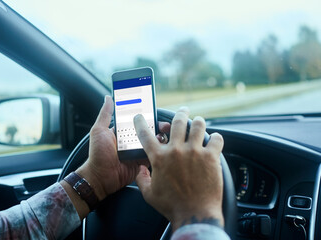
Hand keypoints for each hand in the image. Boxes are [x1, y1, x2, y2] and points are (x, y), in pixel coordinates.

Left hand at [76, 95, 169, 200]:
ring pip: (152, 141)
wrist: (100, 177)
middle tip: (165, 126)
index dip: (146, 115)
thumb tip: (108, 97)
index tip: (154, 111)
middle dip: (158, 126)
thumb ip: (105, 114)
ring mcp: (137, 150)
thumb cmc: (97, 154)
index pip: (136, 119)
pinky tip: (161, 147)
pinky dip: (158, 150)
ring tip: (164, 136)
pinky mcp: (141, 161)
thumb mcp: (99, 130)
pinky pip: (152, 154)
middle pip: (148, 129)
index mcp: (122, 131)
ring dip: (160, 138)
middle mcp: (130, 139)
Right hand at [134, 107, 223, 230]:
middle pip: (177, 121)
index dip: (140, 122)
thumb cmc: (172, 205)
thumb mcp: (149, 194)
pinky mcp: (211, 157)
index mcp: (159, 158)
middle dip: (180, 112)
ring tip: (199, 121)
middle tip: (183, 110)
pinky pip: (216, 139)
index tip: (139, 116)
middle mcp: (176, 151)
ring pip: (198, 125)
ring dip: (198, 122)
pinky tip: (214, 140)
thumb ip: (142, 179)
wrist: (194, 214)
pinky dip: (216, 138)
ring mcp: (194, 152)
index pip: (145, 134)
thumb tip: (141, 170)